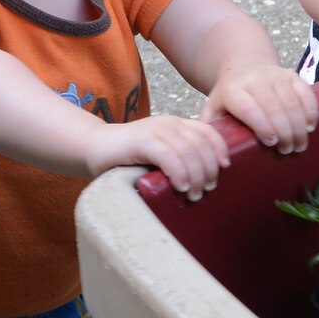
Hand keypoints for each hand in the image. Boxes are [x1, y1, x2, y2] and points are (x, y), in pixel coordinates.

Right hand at [87, 114, 230, 199]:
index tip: (224, 169)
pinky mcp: (142, 140)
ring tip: (194, 194)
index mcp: (177, 124)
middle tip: (206, 190)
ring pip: (189, 151)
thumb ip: (180, 159)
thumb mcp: (161, 155)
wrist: (94, 148)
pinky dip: (179, 173)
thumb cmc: (128, 158)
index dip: (220, 149)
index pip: (209, 132)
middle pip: (201, 144)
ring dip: (196, 176)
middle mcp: (169, 123)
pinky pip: (169, 156)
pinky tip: (180, 187)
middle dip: (209, 170)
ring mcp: (155, 130)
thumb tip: (206, 183)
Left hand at [204, 64, 318, 154]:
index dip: (262, 126)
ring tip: (299, 145)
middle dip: (284, 132)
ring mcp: (275, 75)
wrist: (243, 68)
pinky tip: (309, 127)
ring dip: (298, 127)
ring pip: (291, 103)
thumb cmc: (230, 99)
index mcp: (232, 90)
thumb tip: (219, 160)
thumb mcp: (214, 110)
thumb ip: (211, 132)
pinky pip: (305, 93)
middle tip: (288, 150)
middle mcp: (254, 79)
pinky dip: (310, 111)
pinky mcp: (291, 75)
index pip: (249, 108)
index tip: (271, 143)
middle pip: (274, 107)